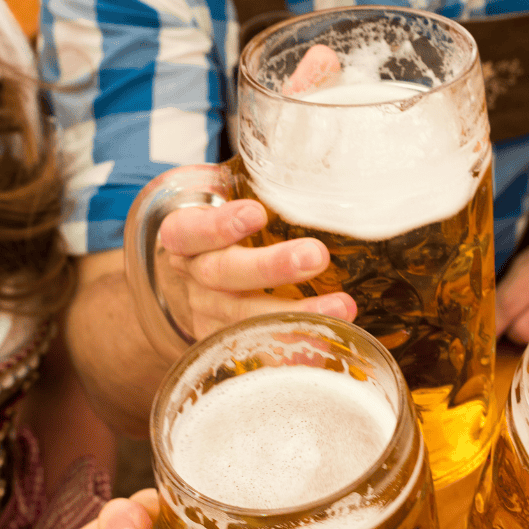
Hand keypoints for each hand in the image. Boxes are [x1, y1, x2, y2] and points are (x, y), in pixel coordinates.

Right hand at [158, 198, 356, 340]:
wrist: (193, 290)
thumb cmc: (223, 237)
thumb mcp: (222, 208)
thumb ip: (255, 193)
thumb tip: (326, 177)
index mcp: (186, 240)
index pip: (190, 231)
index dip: (219, 225)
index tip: (256, 214)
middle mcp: (195, 279)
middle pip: (224, 275)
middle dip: (271, 267)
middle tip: (315, 255)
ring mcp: (210, 316)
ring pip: (246, 318)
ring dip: (296, 313)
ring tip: (341, 305)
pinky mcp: (228, 345)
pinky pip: (261, 350)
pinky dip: (296, 349)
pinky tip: (329, 344)